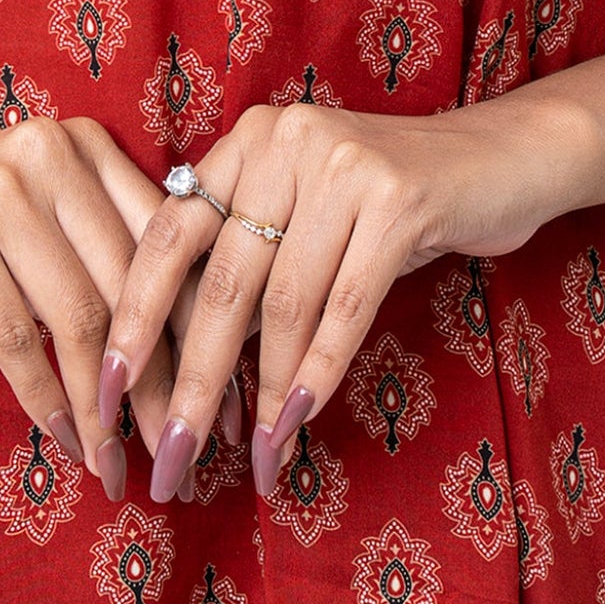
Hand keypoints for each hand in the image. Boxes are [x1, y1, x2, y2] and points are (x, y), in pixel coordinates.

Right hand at [0, 112, 243, 498]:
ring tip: (116, 466)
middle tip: (181, 452)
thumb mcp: (37, 223)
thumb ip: (102, 254)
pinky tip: (64, 441)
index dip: (198, 327)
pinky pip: (18, 337)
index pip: (166, 243)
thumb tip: (197, 349)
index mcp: (85, 144)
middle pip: (129, 286)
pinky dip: (46, 399)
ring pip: (78, 318)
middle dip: (159, 382)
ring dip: (103, 407)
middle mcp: (50, 152)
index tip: (221, 400)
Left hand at [99, 94, 578, 503]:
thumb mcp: (306, 212)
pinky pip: (344, 310)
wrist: (500, 158)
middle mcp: (284, 140)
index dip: (132, 317)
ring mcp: (342, 165)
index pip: (169, 234)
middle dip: (193, 382)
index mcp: (247, 140)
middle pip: (221, 283)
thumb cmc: (388, 202)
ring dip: (263, 397)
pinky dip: (317, 376)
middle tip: (172, 460)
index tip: (104, 392)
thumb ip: (249, 261)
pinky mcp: (399, 201)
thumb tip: (183, 367)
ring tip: (252, 463)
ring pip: (282, 306)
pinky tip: (297, 426)